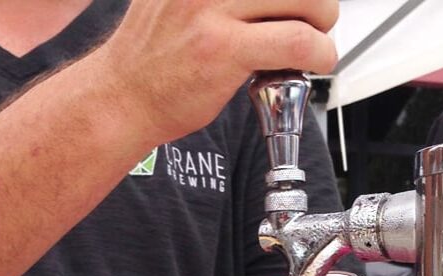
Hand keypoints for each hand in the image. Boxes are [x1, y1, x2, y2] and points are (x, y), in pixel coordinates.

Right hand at [94, 0, 338, 145]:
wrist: (120, 99)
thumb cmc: (151, 57)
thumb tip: (266, 2)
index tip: (292, 8)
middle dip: (315, 1)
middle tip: (310, 20)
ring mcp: (212, 9)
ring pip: (307, 1)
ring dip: (322, 23)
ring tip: (309, 43)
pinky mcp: (224, 50)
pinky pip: (298, 42)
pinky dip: (321, 53)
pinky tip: (313, 63)